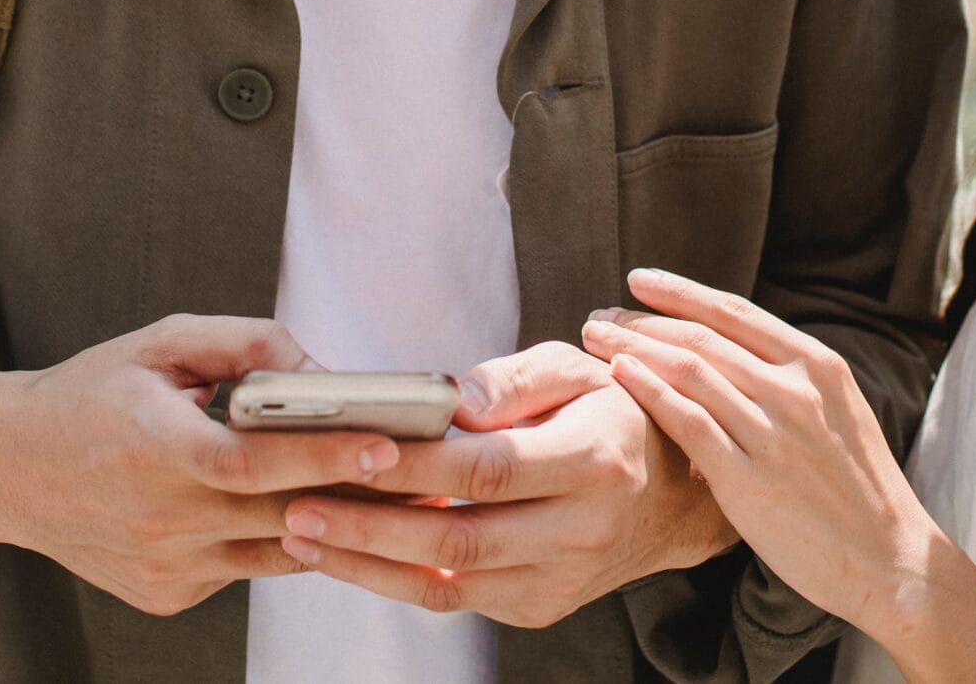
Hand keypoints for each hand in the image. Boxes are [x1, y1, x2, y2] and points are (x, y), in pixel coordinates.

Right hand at [0, 315, 400, 615]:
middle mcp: (158, 520)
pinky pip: (246, 567)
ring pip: (276, 549)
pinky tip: (300, 506)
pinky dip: (278, 537)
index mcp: (153, 449)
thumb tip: (322, 372)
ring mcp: (163, 568)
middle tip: (424, 469)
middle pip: (280, 513)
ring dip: (330, 520)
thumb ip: (244, 344)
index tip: (388, 444)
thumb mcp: (160, 343)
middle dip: (356, 491)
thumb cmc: (90, 395)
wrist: (7, 468)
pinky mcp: (167, 595)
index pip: (253, 464)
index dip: (323, 455)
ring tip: (386, 488)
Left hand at [276, 340, 735, 625]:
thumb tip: (447, 401)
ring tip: (302, 534)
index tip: (354, 451)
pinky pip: (459, 599)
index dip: (417, 469)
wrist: (676, 494)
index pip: (488, 471)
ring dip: (367, 564)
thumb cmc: (615, 414)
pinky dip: (397, 579)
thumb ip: (513, 379)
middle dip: (369, 529)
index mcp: (594, 461)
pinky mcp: (540, 606)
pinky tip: (349, 552)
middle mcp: (582, 531)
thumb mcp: (579, 369)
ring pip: (450, 583)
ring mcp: (560, 579)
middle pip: (459, 540)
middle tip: (299, 506)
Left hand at [579, 269, 952, 638]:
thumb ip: (790, 379)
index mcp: (818, 365)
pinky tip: (619, 377)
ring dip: (633, 348)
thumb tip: (735, 353)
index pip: (735, 312)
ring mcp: (772, 433)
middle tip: (599, 315)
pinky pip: (689, 422)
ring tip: (595, 340)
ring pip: (689, 371)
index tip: (639, 281)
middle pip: (703, 337)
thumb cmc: (860, 490)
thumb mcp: (838, 412)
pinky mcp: (750, 479)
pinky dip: (650, 392)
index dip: (682, 292)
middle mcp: (795, 389)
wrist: (891, 559)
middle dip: (642, 320)